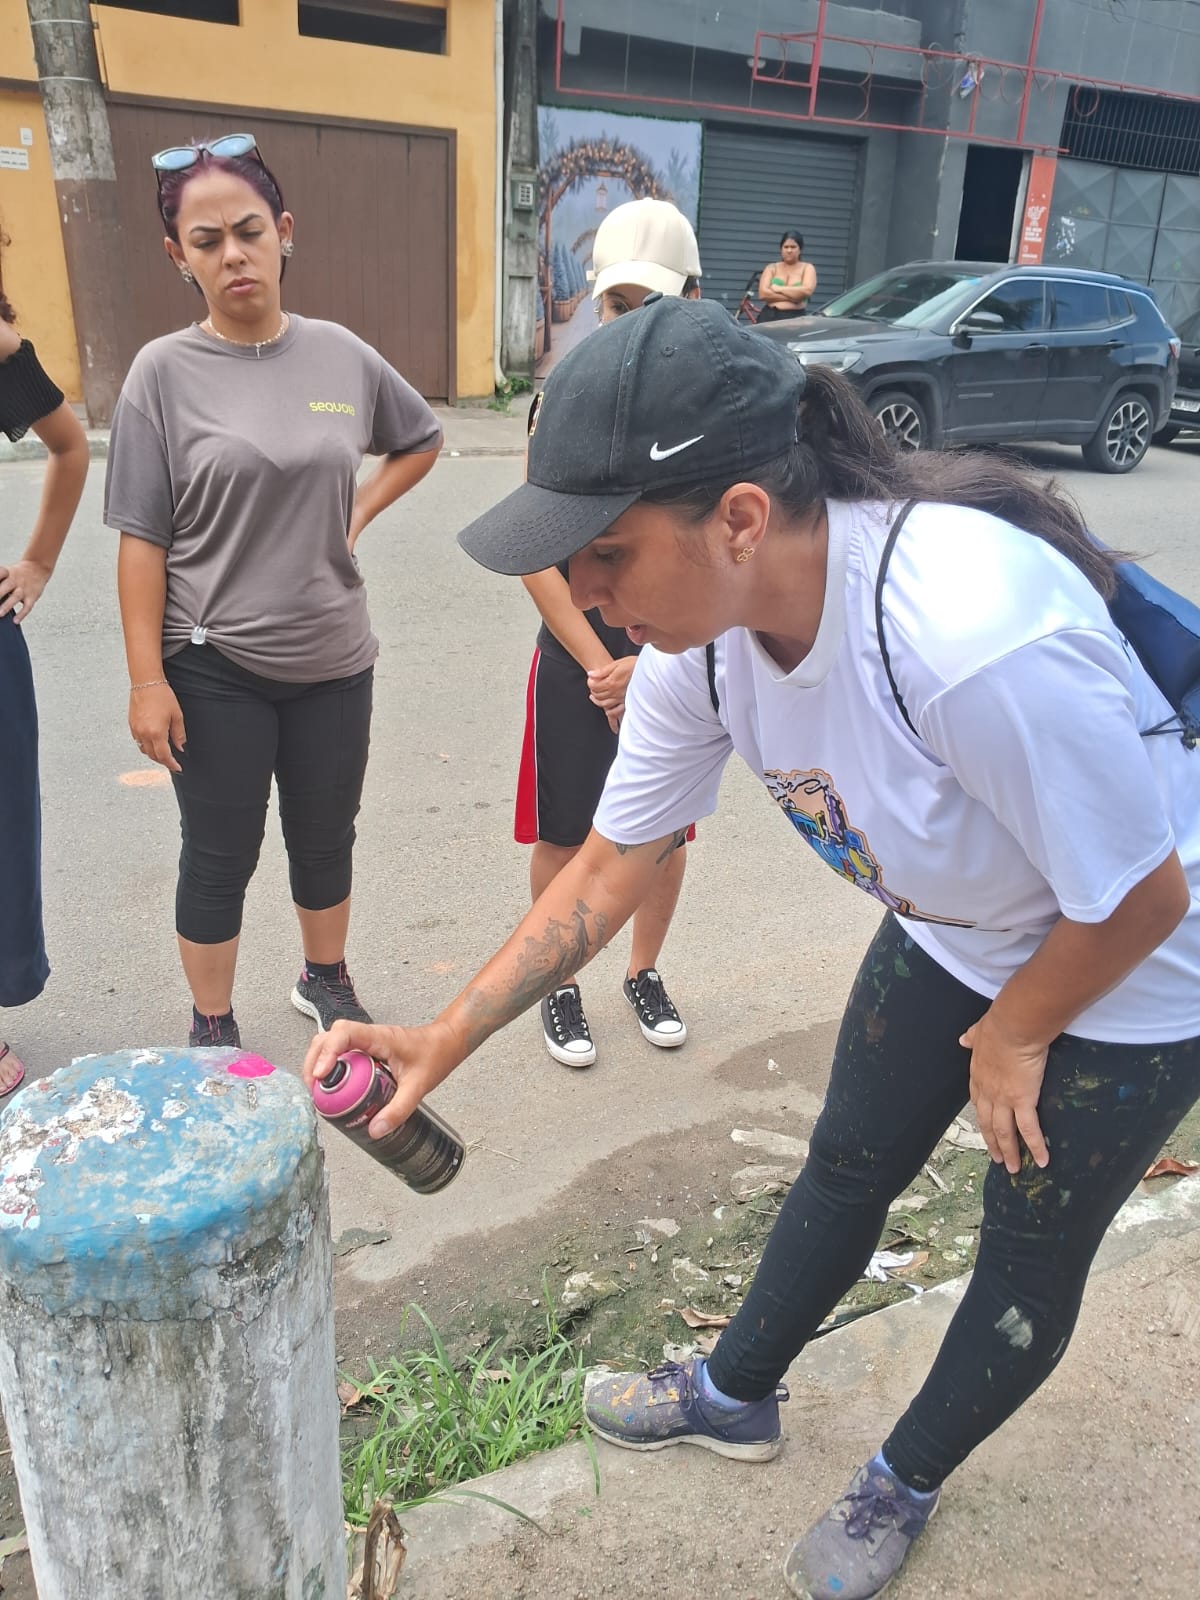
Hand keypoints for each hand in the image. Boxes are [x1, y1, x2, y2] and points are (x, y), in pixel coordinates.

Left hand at [0, 558, 52, 622]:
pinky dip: (22, 614)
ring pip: (16, 597)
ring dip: (7, 606)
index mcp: (7, 573)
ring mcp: (24, 589)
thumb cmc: (17, 574)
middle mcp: (15, 580)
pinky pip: (28, 606)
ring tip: (0, 614)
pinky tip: (15, 621)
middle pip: (6, 586)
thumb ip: (0, 581)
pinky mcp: (32, 597)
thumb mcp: (6, 572)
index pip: (0, 573)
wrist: (37, 568)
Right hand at [128, 683, 186, 773]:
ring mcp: (135, 730)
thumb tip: (180, 747)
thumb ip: (179, 734)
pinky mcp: (131, 725)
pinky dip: (146, 746)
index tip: (177, 768)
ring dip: (154, 754)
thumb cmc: (162, 696)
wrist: (146, 683)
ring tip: (164, 752)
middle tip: (172, 762)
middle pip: (153, 756)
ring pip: (144, 750)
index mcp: (156, 733)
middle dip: (163, 761)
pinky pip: (138, 742)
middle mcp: (143, 734)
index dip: (171, 764)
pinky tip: (154, 742)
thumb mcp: (176, 716)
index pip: (164, 756)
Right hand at [303, 1018, 462, 1138]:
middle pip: (329, 1038)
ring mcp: (366, 1042)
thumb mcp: (418, 1087)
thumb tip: (375, 1130)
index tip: (321, 1075)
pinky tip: (332, 1086)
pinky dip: (331, 1066)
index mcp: (380, 1038)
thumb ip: (398, 1110)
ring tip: (318, 1089)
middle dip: (315, 1061)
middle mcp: (369, 1036)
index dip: (328, 1051)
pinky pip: (341, 1052)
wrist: (446, 1043)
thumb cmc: (435, 1055)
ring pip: (331, 1043)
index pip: (344, 1033)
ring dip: (319, 1062)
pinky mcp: (366, 1049)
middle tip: (313, 1088)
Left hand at [587, 656, 635, 716]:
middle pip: (598, 695)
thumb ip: (602, 671)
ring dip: (597, 701)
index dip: (590, 682)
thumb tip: (590, 674)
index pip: (594, 686)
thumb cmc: (635, 665)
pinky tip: (607, 710)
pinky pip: (616, 712)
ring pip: (604, 704)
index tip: (591, 679)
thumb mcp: (617, 664)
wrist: (651, 670)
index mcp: (611, 682)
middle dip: (593, 690)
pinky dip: (610, 712)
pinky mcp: (628, 702)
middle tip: (593, 686)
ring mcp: (621, 699)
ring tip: (595, 696)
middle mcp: (615, 692)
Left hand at [961, 1007, 1050, 1173]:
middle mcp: (987, 1092)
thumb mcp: (979, 1031)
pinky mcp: (1022, 1101)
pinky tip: (1042, 1161)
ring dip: (1009, 1152)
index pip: (978, 1102)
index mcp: (978, 1076)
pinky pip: (1029, 1130)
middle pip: (987, 1123)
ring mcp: (1003, 1099)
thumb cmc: (999, 1025)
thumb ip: (972, 1037)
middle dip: (992, 1143)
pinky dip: (1035, 1147)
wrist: (1013, 1027)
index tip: (985, 1128)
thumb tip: (963, 1039)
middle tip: (996, 1159)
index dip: (982, 1117)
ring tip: (1013, 1168)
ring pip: (1004, 1132)